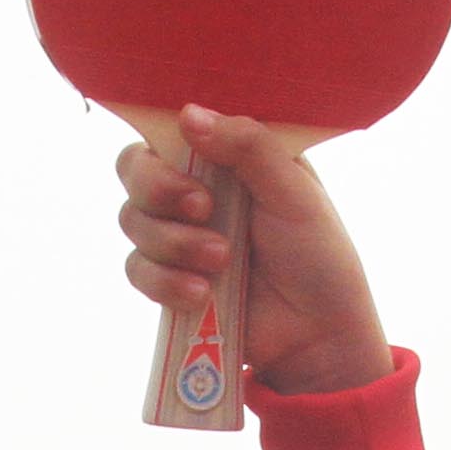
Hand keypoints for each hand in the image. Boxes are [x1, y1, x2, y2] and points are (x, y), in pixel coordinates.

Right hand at [118, 110, 386, 396]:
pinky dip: (165, 282)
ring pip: (132, 221)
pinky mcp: (170, 280)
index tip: (187, 157)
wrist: (317, 335)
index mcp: (227, 156)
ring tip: (222, 261)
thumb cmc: (318, 255)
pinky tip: (201, 294)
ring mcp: (180, 235)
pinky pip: (138, 270)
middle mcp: (197, 187)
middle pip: (134, 169)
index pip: (168, 129)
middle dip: (159, 190)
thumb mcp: (293, 190)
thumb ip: (247, 146)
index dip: (162, 143)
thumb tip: (187, 114)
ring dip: (172, 242)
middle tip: (203, 208)